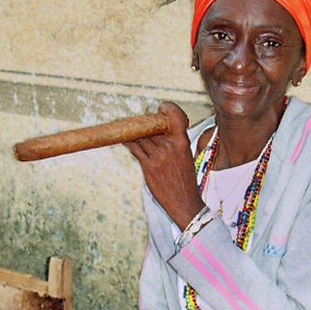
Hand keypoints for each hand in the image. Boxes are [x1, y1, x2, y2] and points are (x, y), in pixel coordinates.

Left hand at [125, 101, 204, 231]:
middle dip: (145, 126)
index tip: (160, 108)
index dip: (166, 108)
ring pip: (142, 137)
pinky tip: (125, 141)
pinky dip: (129, 143)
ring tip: (130, 132)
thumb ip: (173, 143)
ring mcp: (158, 155)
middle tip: (140, 124)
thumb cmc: (184, 180)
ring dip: (135, 134)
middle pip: (153, 127)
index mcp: (182, 141)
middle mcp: (170, 146)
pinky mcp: (148, 165)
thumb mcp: (185, 157)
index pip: (174, 115)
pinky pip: (135, 148)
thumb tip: (156, 133)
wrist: (184, 202)